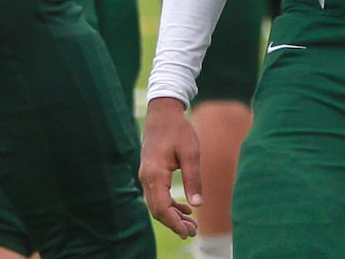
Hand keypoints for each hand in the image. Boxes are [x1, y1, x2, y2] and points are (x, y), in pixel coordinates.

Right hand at [139, 97, 201, 238]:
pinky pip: (158, 195)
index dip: (174, 223)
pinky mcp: (151, 173)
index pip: (161, 208)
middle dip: (174, 223)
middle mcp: (146, 177)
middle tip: (192, 232)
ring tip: (191, 224)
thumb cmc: (178, 129)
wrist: (163, 112)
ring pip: (157, 204)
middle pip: (157, 210)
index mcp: (154, 174)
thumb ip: (193, 179)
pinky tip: (186, 208)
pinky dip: (170, 204)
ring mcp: (147, 175)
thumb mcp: (191, 152)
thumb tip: (198, 205)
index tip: (188, 232)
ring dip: (173, 215)